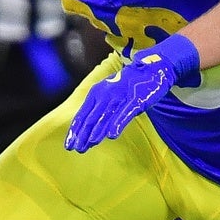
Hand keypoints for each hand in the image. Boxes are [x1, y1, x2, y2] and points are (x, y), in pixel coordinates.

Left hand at [64, 34, 199, 152]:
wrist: (150, 70)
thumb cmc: (129, 85)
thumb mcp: (109, 94)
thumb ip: (100, 110)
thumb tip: (91, 130)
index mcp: (96, 93)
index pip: (82, 115)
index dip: (75, 131)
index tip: (69, 145)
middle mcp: (105, 95)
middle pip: (91, 118)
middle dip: (83, 135)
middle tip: (77, 149)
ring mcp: (120, 97)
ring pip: (105, 117)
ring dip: (97, 132)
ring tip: (89, 144)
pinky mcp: (136, 100)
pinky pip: (125, 113)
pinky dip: (117, 124)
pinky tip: (112, 135)